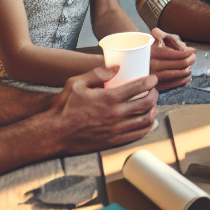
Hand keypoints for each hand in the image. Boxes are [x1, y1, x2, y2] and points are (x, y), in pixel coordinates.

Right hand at [41, 67, 158, 153]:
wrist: (55, 133)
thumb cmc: (64, 107)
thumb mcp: (76, 83)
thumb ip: (97, 73)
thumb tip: (117, 67)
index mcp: (108, 99)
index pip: (138, 88)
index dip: (150, 82)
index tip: (153, 79)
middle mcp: (115, 115)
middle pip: (146, 104)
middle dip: (154, 95)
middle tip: (153, 91)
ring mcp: (115, 130)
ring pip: (144, 120)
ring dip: (153, 111)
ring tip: (152, 105)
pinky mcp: (113, 141)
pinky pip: (137, 135)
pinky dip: (146, 127)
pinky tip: (146, 121)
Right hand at [149, 29, 195, 88]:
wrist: (131, 65)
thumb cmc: (145, 50)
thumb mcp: (152, 39)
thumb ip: (166, 37)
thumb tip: (186, 47)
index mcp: (152, 53)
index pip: (174, 54)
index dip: (185, 53)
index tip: (191, 51)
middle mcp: (152, 65)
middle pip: (178, 64)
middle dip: (189, 60)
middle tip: (193, 58)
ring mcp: (153, 77)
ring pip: (177, 74)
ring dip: (187, 70)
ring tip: (190, 67)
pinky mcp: (155, 86)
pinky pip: (173, 84)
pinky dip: (183, 80)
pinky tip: (187, 77)